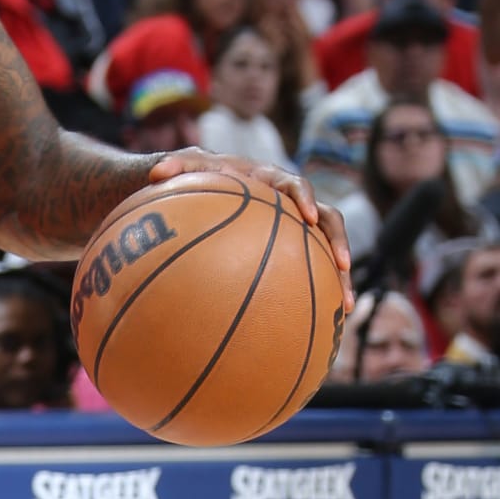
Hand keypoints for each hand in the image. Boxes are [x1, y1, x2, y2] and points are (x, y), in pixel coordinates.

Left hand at [148, 148, 352, 312]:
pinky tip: (311, 329)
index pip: (293, 185)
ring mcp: (290, 228)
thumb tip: (156, 172)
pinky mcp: (286, 250)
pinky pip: (305, 273)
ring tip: (343, 306)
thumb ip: (173, 169)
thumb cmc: (183, 180)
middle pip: (326, 219)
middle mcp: (287, 203)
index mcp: (267, 180)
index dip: (304, 198)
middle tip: (343, 266)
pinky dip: (310, 297)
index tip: (307, 217)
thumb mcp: (176, 172)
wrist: (189, 192)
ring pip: (323, 251)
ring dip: (337, 277)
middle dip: (338, 242)